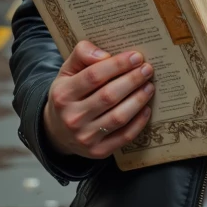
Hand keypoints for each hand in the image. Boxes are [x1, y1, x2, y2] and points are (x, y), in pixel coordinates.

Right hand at [42, 41, 154, 159]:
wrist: (57, 131)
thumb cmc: (68, 95)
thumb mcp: (67, 72)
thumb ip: (82, 54)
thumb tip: (105, 55)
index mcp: (63, 95)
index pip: (94, 76)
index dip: (117, 65)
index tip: (136, 56)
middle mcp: (72, 117)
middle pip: (109, 96)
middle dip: (132, 80)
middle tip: (147, 69)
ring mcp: (85, 137)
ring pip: (119, 117)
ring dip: (138, 100)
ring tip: (149, 86)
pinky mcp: (98, 151)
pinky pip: (124, 136)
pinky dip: (139, 122)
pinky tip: (146, 108)